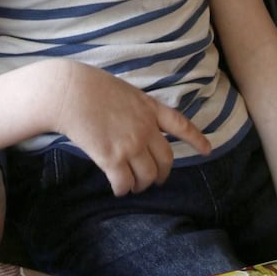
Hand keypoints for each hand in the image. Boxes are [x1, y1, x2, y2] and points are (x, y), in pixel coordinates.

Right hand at [54, 62, 210, 195]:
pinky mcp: (112, 158)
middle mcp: (145, 128)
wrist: (69, 92)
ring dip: (141, 185)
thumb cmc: (89, 86)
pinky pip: (125, 182)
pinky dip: (123, 190)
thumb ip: (136, 108)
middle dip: (162, 174)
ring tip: (134, 187)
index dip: (196, 139)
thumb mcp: (124, 91)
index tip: (207, 150)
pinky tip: (118, 190)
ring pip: (147, 176)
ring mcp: (130, 144)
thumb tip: (136, 123)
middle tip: (154, 180)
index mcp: (149, 108)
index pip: (180, 125)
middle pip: (165, 159)